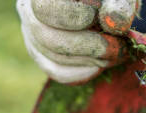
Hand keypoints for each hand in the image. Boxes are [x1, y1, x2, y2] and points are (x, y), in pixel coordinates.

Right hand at [16, 0, 139, 83]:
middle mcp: (28, 11)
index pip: (44, 8)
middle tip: (116, 46)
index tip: (94, 16)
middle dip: (87, 45)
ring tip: (114, 53)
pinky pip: (58, 72)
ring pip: (54, 58)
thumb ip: (118, 5)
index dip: (71, 16)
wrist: (98, 7)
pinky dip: (82, 72)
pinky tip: (99, 64)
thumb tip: (114, 21)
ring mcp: (31, 36)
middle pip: (48, 38)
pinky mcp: (41, 56)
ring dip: (90, 59)